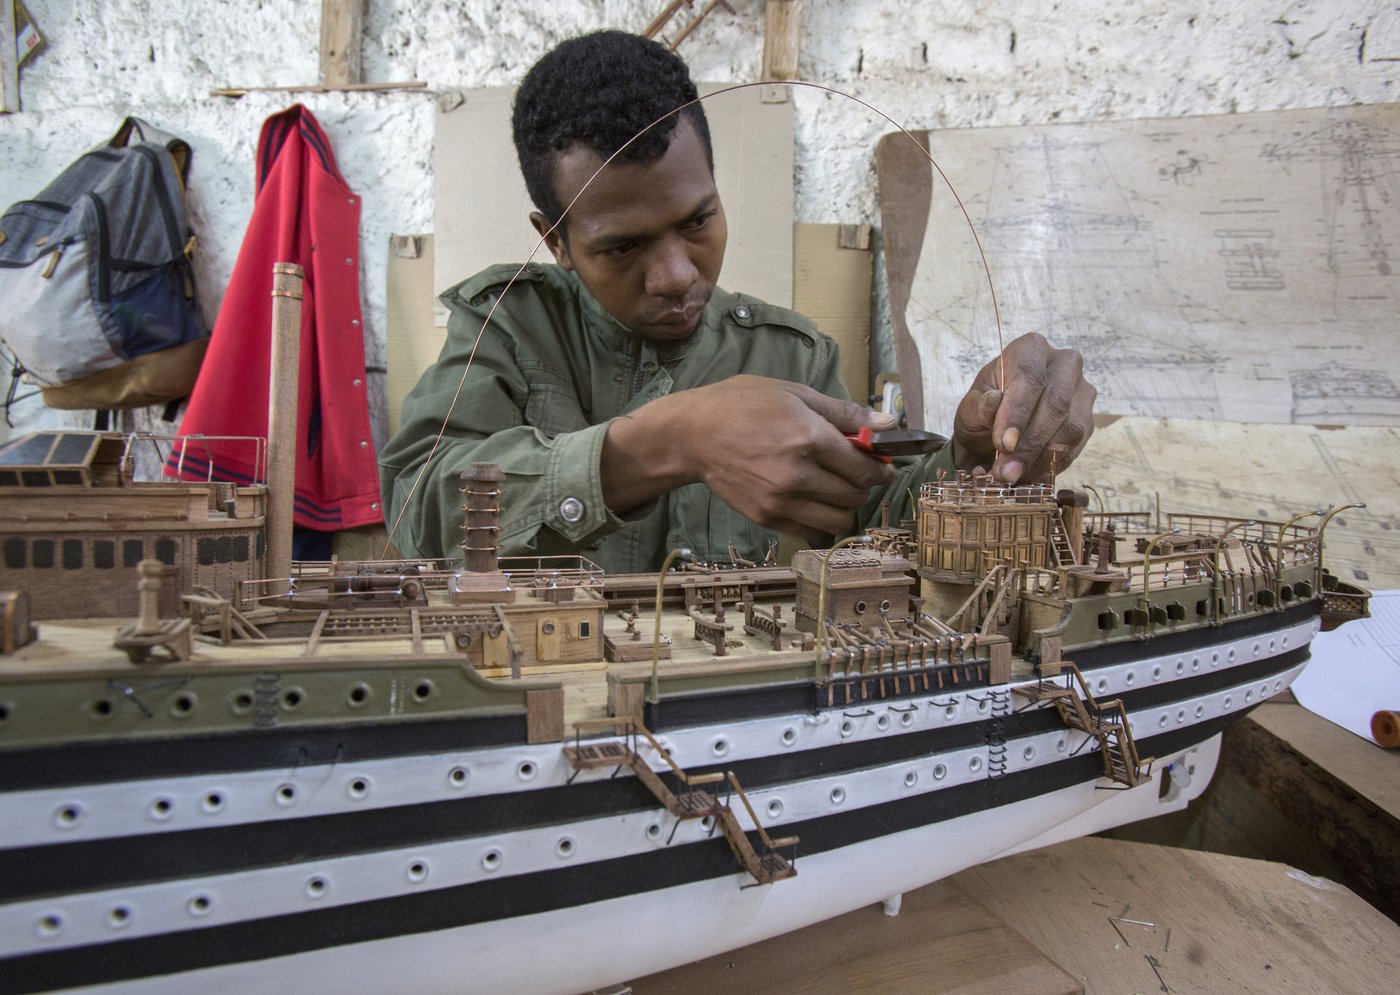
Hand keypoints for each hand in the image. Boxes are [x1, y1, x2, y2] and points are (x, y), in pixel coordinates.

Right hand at [603, 375, 894, 538]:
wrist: (692, 435)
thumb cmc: (742, 405)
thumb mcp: (795, 394)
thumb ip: (844, 413)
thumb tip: (889, 425)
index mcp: (808, 437)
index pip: (864, 467)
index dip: (880, 468)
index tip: (881, 465)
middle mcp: (797, 474)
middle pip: (855, 495)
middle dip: (864, 485)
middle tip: (854, 472)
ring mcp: (781, 500)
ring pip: (839, 520)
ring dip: (845, 506)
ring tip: (834, 488)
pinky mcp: (767, 517)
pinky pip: (812, 530)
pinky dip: (819, 518)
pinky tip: (811, 499)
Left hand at [953, 333, 1095, 483]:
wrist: (998, 429)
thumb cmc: (983, 411)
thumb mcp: (970, 409)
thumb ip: (979, 407)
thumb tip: (994, 401)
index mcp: (1030, 349)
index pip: (1030, 377)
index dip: (1018, 412)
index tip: (1003, 444)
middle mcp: (1064, 364)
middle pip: (1056, 402)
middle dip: (1030, 443)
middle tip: (1006, 471)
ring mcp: (1081, 391)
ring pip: (1072, 427)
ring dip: (1042, 458)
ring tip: (1013, 476)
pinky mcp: (1088, 419)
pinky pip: (1077, 445)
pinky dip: (1052, 464)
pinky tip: (1029, 475)